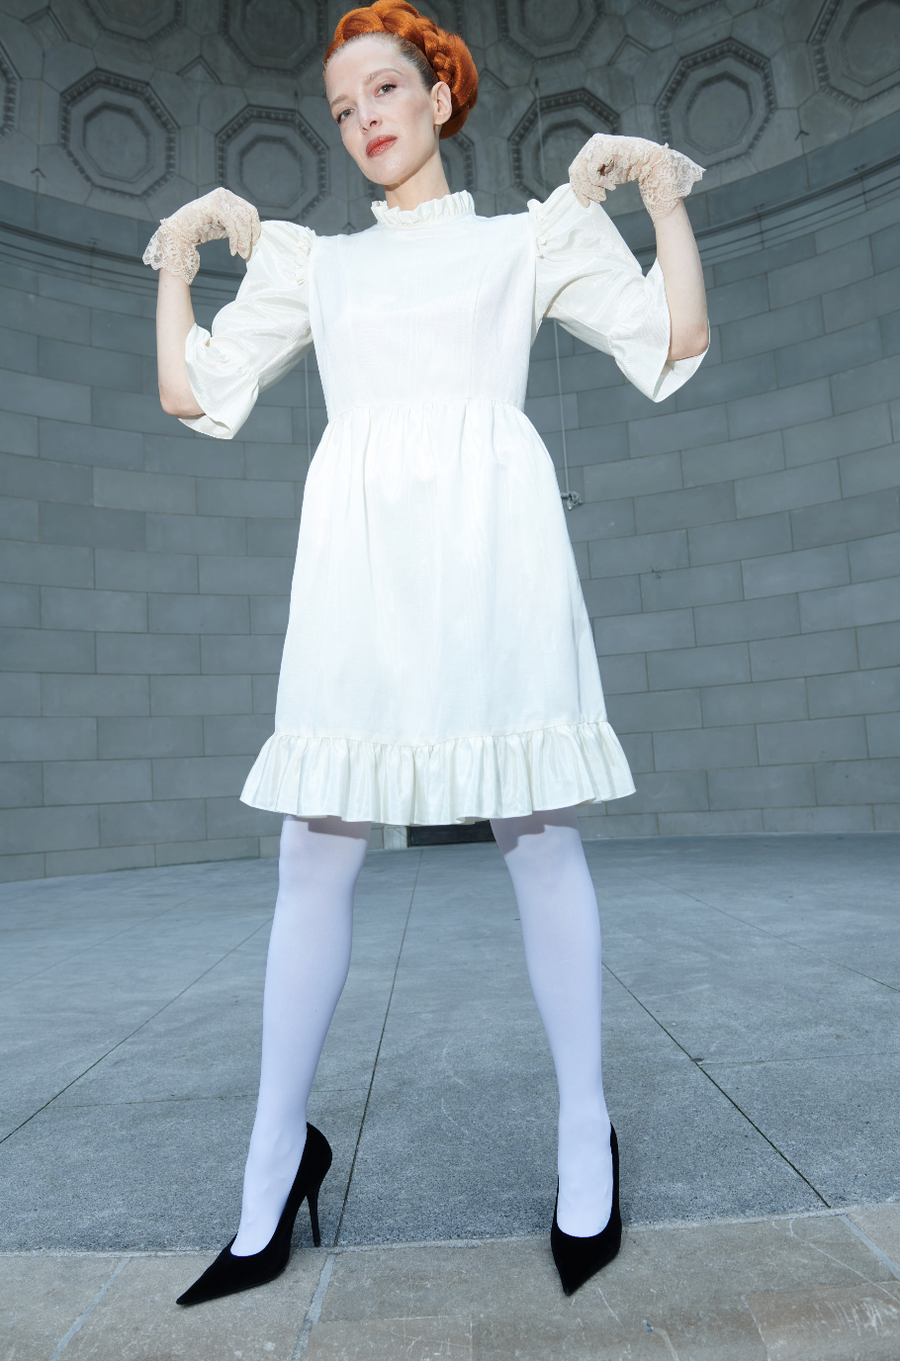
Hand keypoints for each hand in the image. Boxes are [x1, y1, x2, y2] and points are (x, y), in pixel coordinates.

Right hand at [142, 188, 260, 284]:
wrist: (180, 232)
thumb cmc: (201, 230)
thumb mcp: (225, 227)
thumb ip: (237, 227)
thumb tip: (255, 235)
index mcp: (229, 196)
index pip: (250, 210)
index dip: (255, 227)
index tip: (255, 242)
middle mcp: (225, 194)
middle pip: (246, 217)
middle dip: (248, 237)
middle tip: (246, 254)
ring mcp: (219, 198)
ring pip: (240, 222)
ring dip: (242, 241)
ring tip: (241, 254)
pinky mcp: (214, 206)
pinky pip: (231, 226)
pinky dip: (234, 240)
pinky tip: (233, 251)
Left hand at [568, 134, 703, 223]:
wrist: (650, 162)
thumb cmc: (630, 169)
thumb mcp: (606, 176)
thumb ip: (592, 180)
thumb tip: (578, 193)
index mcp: (591, 148)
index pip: (575, 169)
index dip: (577, 189)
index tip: (586, 204)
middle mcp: (592, 142)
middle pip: (575, 171)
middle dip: (584, 190)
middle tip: (598, 200)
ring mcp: (597, 142)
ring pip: (581, 172)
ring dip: (592, 189)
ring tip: (604, 195)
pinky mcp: (603, 147)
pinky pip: (591, 170)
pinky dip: (599, 183)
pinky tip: (612, 187)